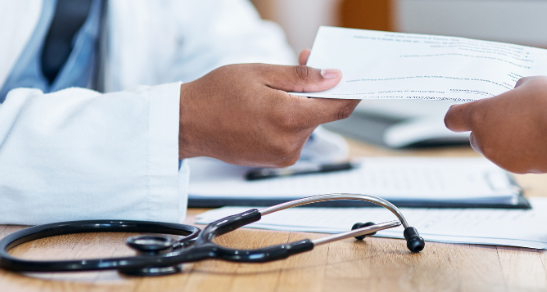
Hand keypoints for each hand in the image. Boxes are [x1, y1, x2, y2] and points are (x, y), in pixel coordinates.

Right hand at [178, 49, 357, 166]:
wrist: (188, 124)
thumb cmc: (217, 95)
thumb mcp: (261, 73)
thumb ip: (302, 77)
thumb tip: (334, 77)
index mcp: (289, 118)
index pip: (338, 108)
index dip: (352, 92)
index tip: (358, 81)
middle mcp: (290, 143)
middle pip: (321, 115)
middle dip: (316, 92)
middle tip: (302, 68)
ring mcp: (283, 156)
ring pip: (307, 125)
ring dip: (300, 107)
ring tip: (271, 93)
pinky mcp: (276, 161)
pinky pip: (294, 137)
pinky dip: (288, 121)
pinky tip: (266, 110)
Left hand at [444, 76, 546, 173]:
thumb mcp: (531, 83)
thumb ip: (514, 91)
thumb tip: (514, 97)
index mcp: (482, 116)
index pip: (453, 118)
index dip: (458, 114)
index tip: (465, 111)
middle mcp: (486, 141)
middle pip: (476, 137)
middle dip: (488, 127)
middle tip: (508, 114)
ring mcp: (502, 159)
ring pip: (495, 148)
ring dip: (505, 139)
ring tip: (530, 124)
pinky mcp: (520, 170)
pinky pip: (513, 157)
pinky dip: (521, 150)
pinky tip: (539, 137)